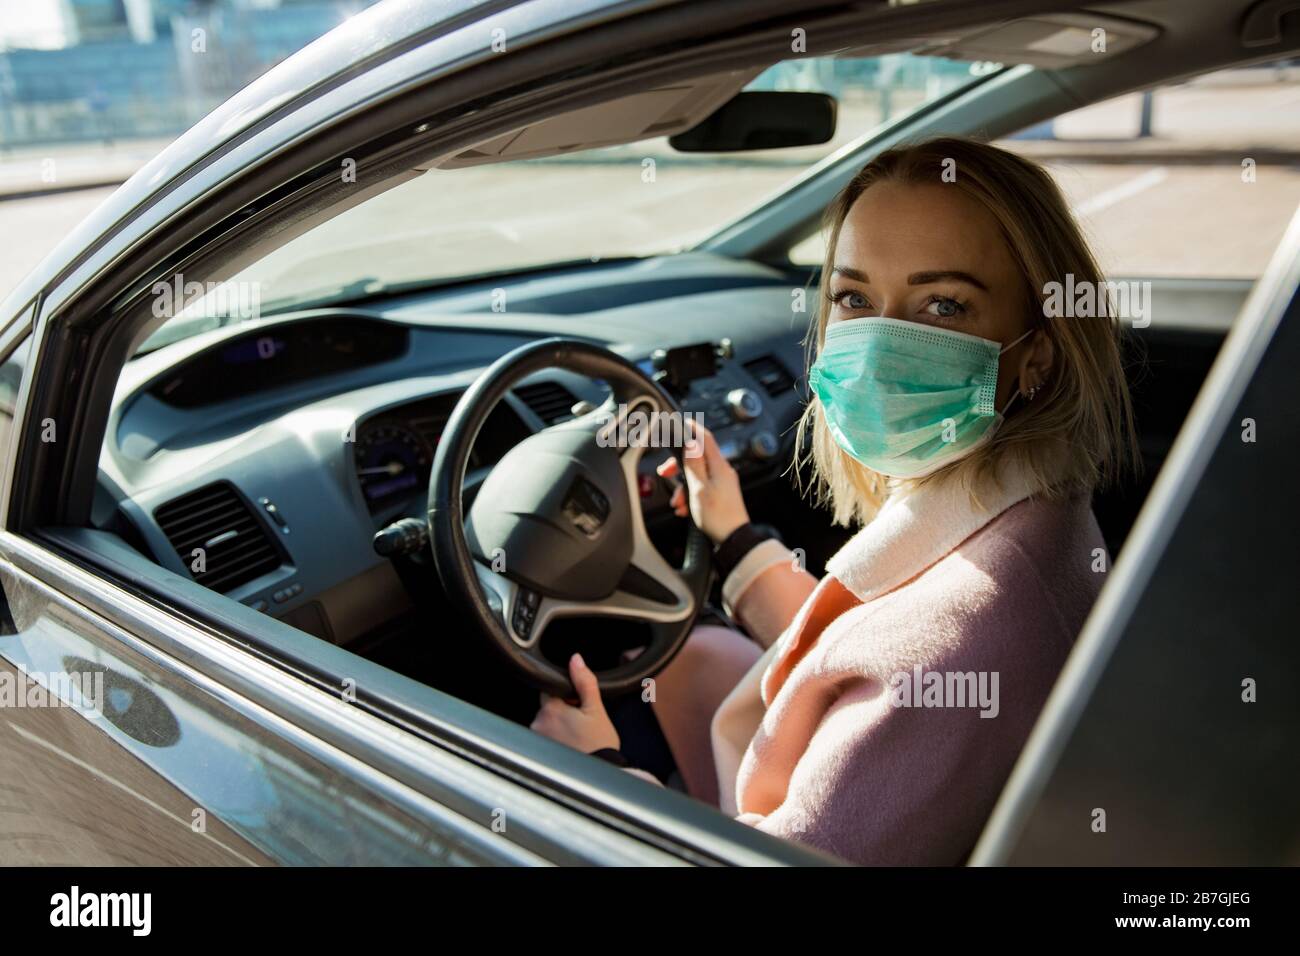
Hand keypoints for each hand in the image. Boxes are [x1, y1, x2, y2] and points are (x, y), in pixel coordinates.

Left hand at [530, 653, 619, 752]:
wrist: (598, 774)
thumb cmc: (599, 745)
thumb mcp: (596, 709)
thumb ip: (584, 682)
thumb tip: (575, 660)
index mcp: (550, 709)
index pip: (550, 689)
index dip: (566, 694)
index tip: (577, 703)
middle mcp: (538, 724)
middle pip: (547, 706)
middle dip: (562, 709)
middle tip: (581, 722)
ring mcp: (537, 739)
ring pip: (547, 722)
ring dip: (559, 724)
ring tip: (578, 736)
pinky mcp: (539, 751)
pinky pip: (546, 737)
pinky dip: (556, 738)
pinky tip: (571, 745)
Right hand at [656, 422, 749, 545]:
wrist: (734, 540)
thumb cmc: (718, 517)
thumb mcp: (699, 489)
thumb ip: (694, 465)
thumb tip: (691, 443)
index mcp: (719, 466)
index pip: (706, 438)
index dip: (692, 428)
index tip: (682, 422)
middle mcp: (723, 472)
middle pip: (697, 458)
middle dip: (679, 466)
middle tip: (665, 473)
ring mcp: (723, 483)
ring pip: (697, 476)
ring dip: (683, 487)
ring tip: (678, 503)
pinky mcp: (721, 495)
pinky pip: (702, 488)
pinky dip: (691, 496)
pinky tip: (686, 509)